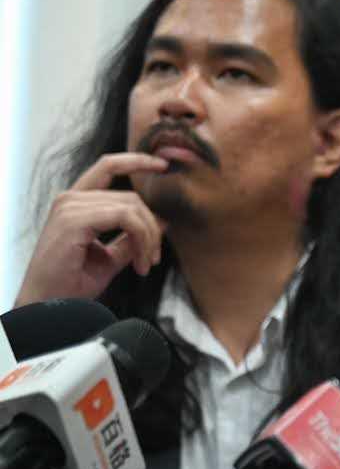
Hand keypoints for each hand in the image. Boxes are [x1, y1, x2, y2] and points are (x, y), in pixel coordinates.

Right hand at [15, 153, 169, 306]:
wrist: (47, 307)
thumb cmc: (72, 284)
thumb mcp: (109, 257)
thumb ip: (132, 238)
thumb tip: (163, 222)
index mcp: (75, 202)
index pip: (108, 167)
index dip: (137, 161)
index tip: (163, 165)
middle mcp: (70, 199)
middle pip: (131, 197)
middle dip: (152, 227)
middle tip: (154, 258)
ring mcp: (70, 207)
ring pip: (132, 208)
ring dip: (149, 238)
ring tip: (146, 264)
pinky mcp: (74, 220)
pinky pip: (126, 218)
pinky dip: (142, 239)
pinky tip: (141, 264)